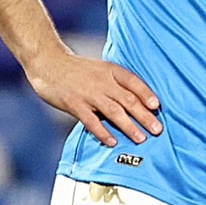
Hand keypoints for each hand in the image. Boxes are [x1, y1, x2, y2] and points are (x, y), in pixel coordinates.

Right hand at [26, 49, 162, 146]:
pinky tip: (112, 141)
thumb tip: (136, 102)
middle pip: (128, 99)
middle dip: (144, 115)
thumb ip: (115, 83)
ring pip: (114, 111)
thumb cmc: (77, 70)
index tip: (157, 106)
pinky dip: (103, 131)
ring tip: (140, 138)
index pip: (134, 82)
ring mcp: (88, 93)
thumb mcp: (100, 69)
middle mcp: (102, 81)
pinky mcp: (74, 104)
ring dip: (129, 126)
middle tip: (157, 129)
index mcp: (111, 70)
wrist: (48, 63)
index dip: (146, 94)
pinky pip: (91, 120)